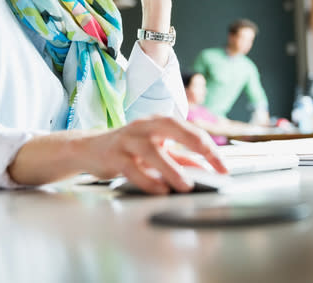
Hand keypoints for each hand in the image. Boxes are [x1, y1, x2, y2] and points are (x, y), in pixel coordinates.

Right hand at [82, 116, 227, 193]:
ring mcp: (127, 139)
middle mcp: (144, 126)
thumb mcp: (156, 150)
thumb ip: (179, 158)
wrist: (88, 148)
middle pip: (174, 127)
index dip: (210, 149)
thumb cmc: (127, 148)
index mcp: (159, 122)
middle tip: (215, 165)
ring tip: (186, 185)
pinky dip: (147, 179)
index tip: (223, 168)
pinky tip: (160, 190)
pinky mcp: (113, 155)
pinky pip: (131, 168)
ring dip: (171, 169)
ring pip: (151, 151)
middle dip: (197, 144)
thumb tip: (205, 168)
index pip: (190, 130)